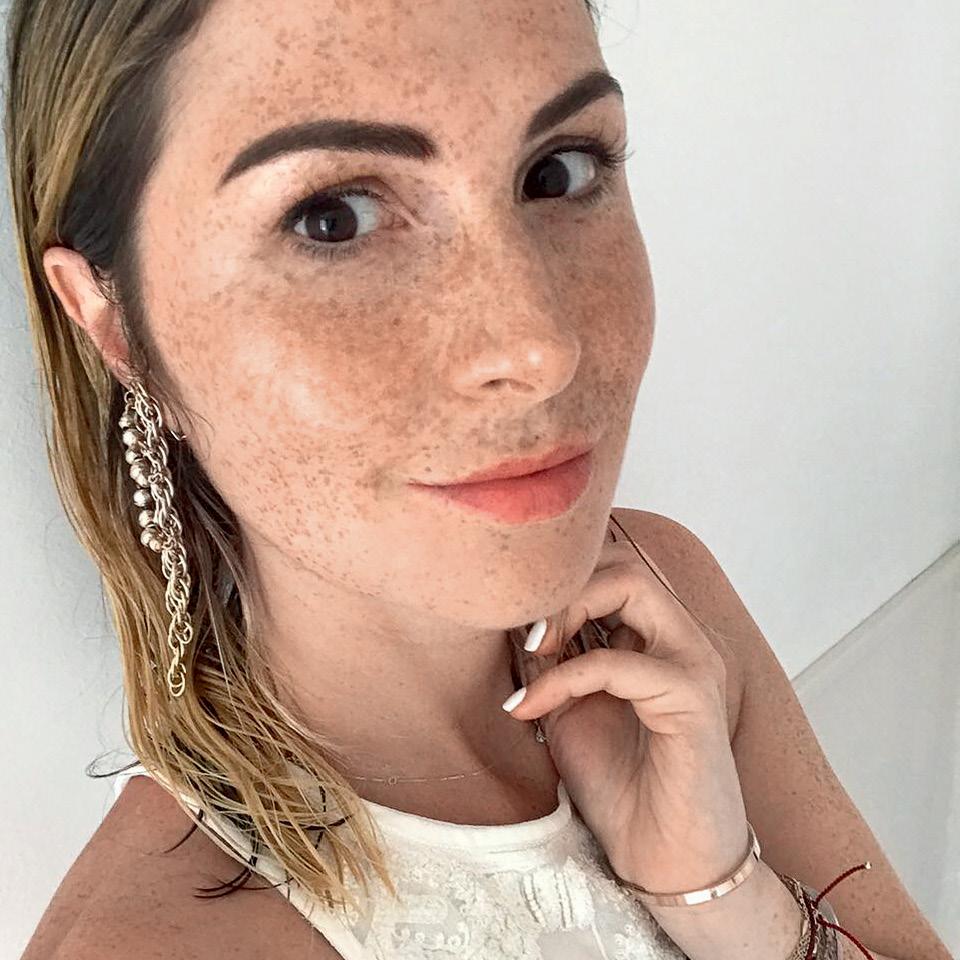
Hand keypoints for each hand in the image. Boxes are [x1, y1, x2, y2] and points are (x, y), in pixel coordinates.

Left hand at [504, 537, 750, 895]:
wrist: (666, 861)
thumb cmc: (622, 787)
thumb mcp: (567, 709)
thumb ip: (549, 660)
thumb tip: (509, 619)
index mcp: (654, 637)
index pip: (609, 565)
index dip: (558, 579)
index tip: (515, 620)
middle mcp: (679, 638)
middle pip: (621, 558)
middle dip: (563, 581)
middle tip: (526, 630)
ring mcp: (692, 662)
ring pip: (632, 583)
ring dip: (568, 606)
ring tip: (533, 648)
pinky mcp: (692, 699)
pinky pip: (617, 662)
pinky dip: (562, 678)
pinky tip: (530, 709)